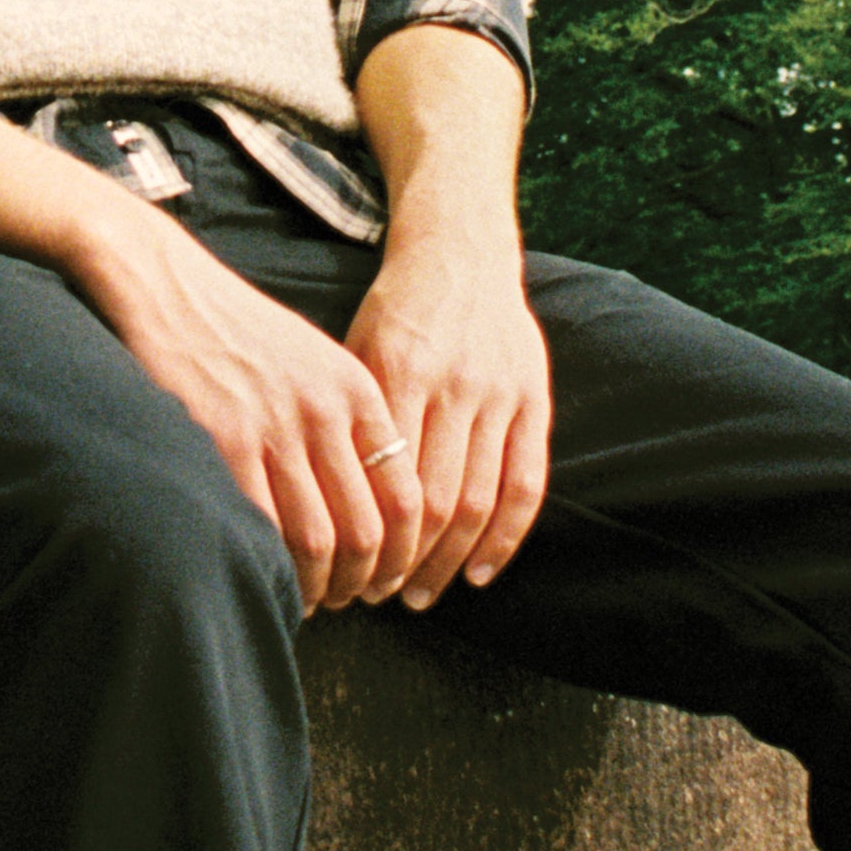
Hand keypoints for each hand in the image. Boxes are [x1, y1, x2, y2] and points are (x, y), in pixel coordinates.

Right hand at [82, 211, 422, 616]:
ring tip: (312, 598)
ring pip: (318, 541)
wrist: (167, 283)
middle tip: (351, 600)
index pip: (406, 495)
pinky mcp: (222, 441)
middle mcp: (324, 411)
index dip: (403, 553)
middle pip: (367, 530)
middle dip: (364, 582)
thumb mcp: (315, 360)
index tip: (389, 578)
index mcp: (357, 389)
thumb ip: (348, 421)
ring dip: (320, 587)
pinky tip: (267, 577)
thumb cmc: (239, 330)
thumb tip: (370, 504)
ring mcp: (273, 427)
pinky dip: (271, 569)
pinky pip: (261, 529)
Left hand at [342, 231, 550, 608]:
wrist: (460, 254)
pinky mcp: (534, 399)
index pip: (388, 481)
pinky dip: (505, 538)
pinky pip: (526, 483)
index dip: (371, 539)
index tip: (350, 572)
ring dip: (450, 561)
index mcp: (400, 371)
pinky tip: (479, 573)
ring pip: (480, 501)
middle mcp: (454, 385)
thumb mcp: (357, 349)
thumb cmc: (395, 309)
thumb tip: (316, 500)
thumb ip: (350, 417)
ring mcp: (500, 394)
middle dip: (406, 562)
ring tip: (422, 595)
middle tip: (381, 596)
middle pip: (435, 501)